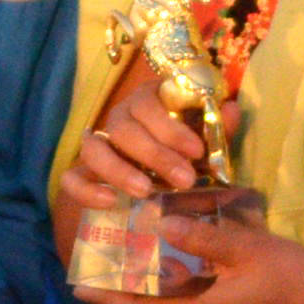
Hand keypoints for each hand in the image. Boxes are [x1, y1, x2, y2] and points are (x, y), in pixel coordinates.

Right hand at [56, 73, 209, 225]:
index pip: (148, 104)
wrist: (170, 173)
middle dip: (155, 155)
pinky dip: (86, 189)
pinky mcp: (85, 173)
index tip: (197, 151)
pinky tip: (111, 202)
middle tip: (184, 180)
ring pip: (95, 149)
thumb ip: (217, 128)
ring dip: (119, 170)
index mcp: (147, 101)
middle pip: (124, 128)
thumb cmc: (190, 149)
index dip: (170, 127)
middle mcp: (118, 117)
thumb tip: (232, 110)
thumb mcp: (207, 139)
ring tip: (145, 191)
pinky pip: (72, 178)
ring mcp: (99, 145)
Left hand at [103, 215, 303, 303]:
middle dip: (132, 298)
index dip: (108, 300)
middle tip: (109, 274)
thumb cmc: (295, 277)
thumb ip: (201, 237)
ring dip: (163, 301)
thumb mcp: (248, 248)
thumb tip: (160, 220)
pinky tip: (193, 285)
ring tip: (147, 274)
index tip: (79, 289)